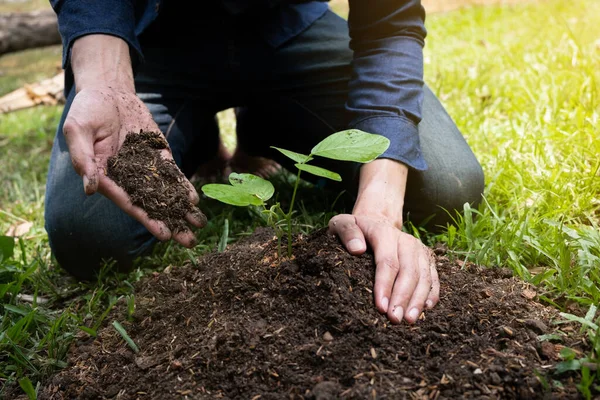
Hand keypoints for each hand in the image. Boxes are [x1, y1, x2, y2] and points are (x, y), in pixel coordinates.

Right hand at [63, 86, 204, 246]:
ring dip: (182, 210)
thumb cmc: (87, 111)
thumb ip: (83, 159)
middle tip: (189, 242)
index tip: (163, 234)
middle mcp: (127, 178)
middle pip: (151, 205)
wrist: (109, 92)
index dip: (146, 219)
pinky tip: (194, 200)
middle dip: (170, 222)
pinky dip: (182, 186)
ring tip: (199, 225)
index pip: (129, 202)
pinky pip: (172, 174)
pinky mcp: (157, 156)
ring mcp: (145, 168)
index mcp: (106, 177)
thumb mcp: (77, 131)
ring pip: (165, 193)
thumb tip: (89, 189)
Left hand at [329, 213, 438, 323]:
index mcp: (385, 232)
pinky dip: (432, 294)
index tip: (380, 307)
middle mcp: (406, 241)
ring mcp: (418, 249)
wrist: (375, 220)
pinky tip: (425, 309)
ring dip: (418, 300)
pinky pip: (434, 277)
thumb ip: (347, 231)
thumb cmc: (355, 228)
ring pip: (424, 276)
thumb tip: (357, 249)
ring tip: (409, 320)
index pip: (388, 262)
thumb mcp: (342, 224)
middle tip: (395, 319)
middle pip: (409, 272)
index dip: (385, 285)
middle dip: (403, 297)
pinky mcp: (427, 257)